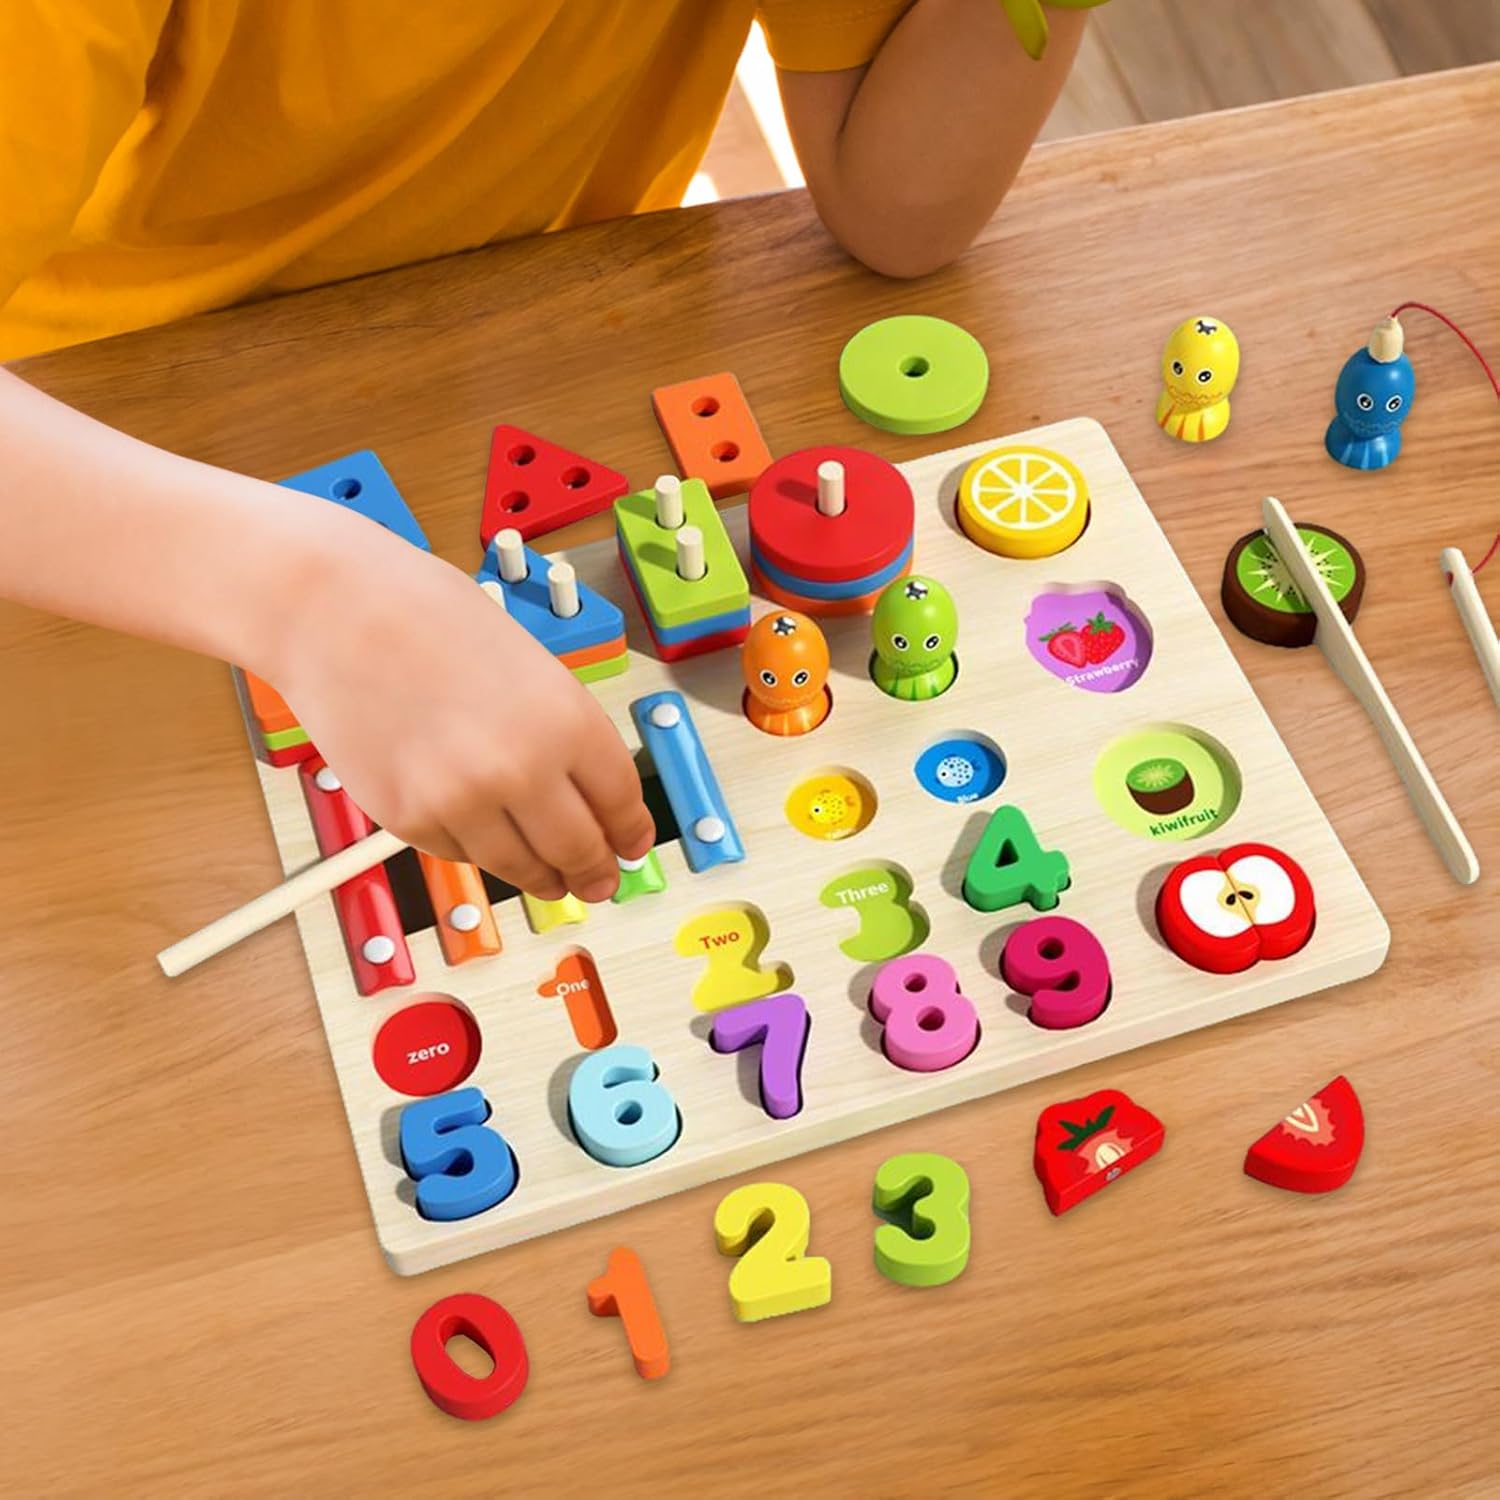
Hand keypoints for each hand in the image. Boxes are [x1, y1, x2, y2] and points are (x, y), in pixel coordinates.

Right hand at [268, 523, 653, 902]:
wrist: (334, 610)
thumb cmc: (429, 618)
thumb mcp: (530, 665)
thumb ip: (562, 731)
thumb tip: (588, 793)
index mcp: (567, 720)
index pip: (619, 801)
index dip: (631, 832)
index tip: (632, 846)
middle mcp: (523, 770)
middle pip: (579, 848)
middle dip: (595, 870)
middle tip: (601, 880)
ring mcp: (463, 802)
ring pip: (523, 867)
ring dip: (545, 879)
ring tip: (555, 881)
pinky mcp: (409, 820)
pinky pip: (462, 855)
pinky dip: (479, 852)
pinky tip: (487, 842)